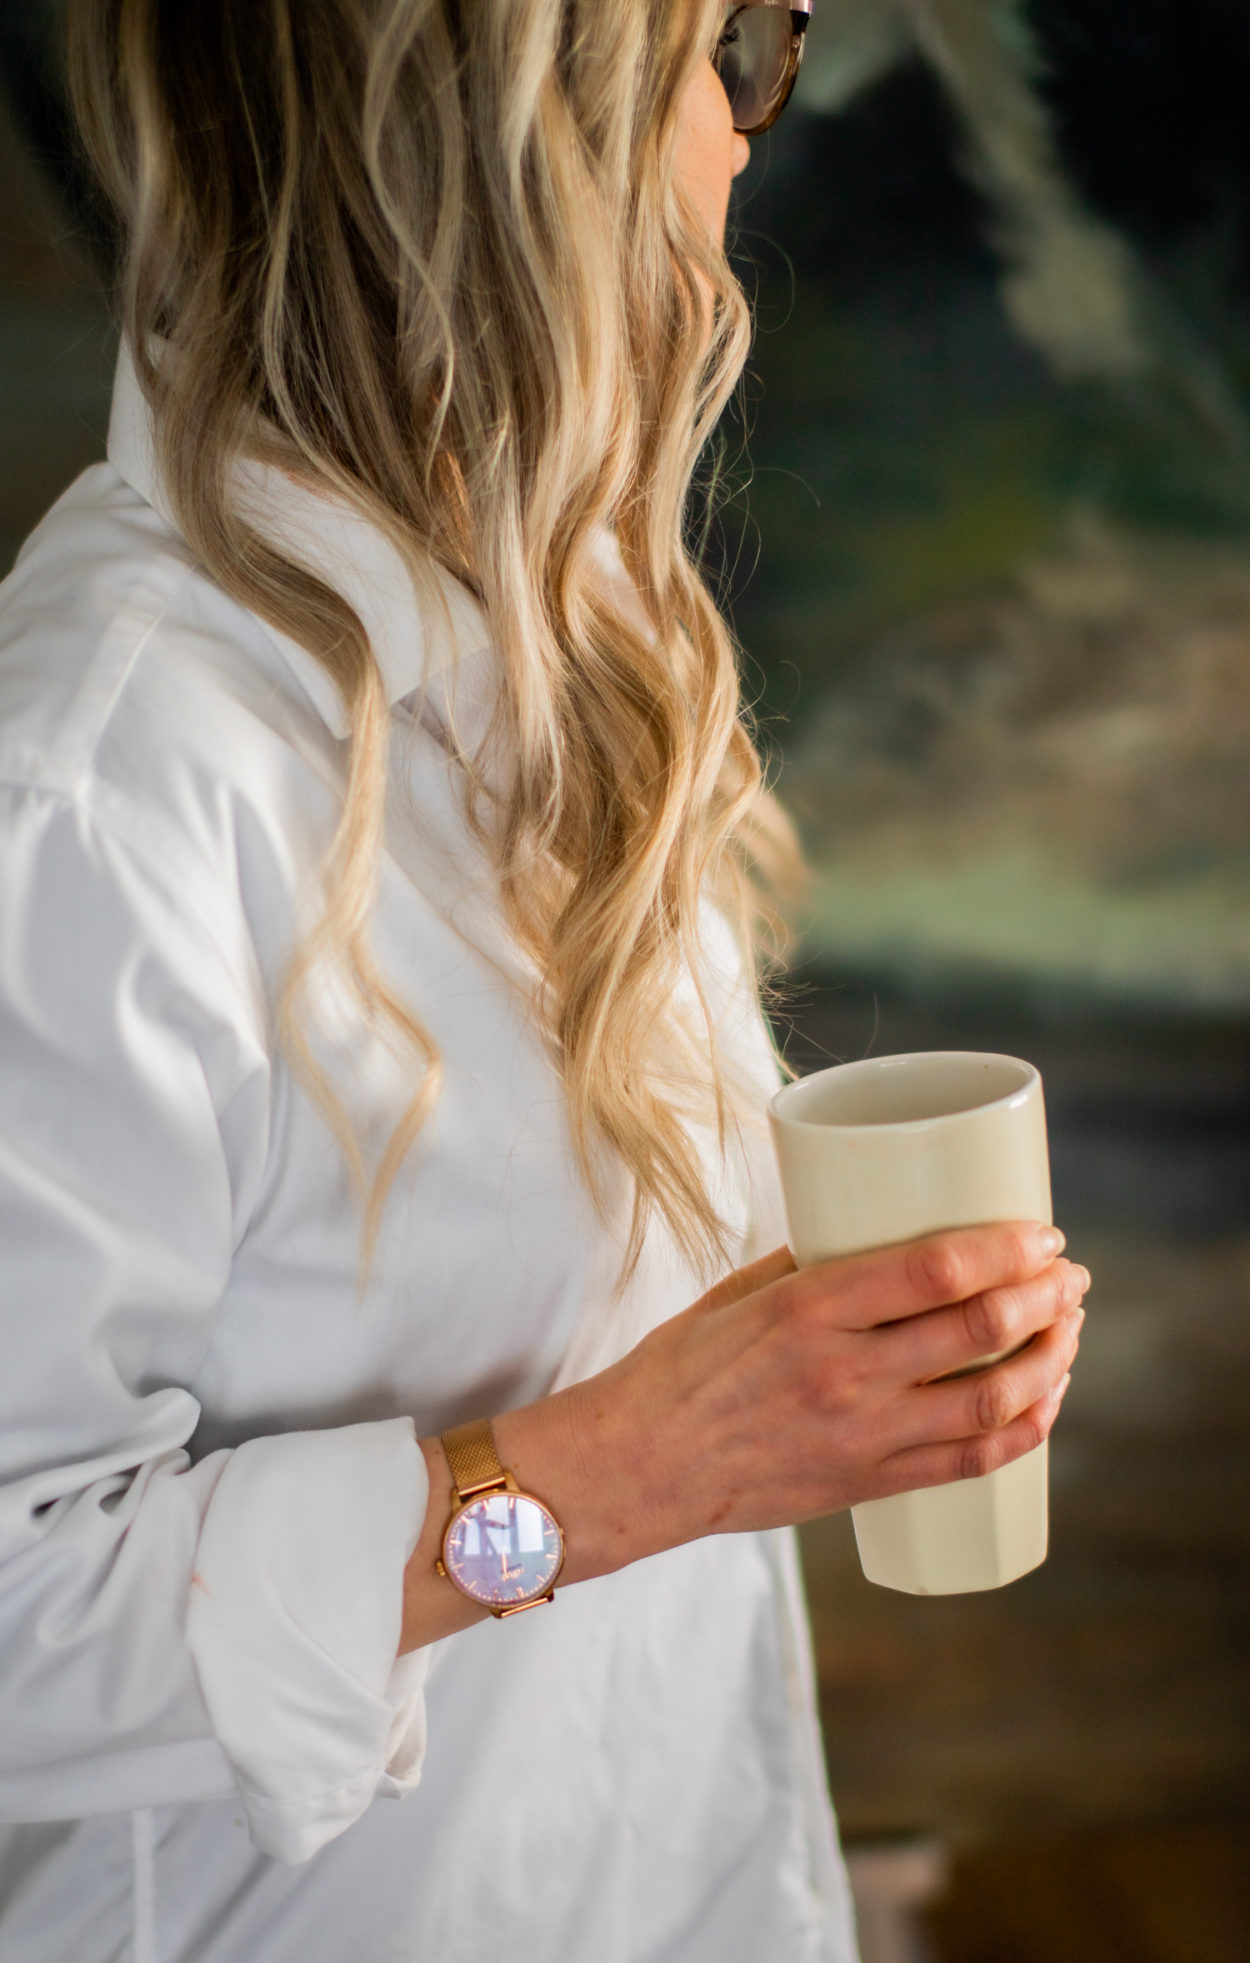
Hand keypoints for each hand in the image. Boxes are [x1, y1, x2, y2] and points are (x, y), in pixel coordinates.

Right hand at [401, 1221, 1085, 1650]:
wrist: (637, 1466)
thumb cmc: (678, 1370)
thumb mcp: (738, 1294)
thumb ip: (812, 1267)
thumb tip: (878, 1236)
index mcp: (809, 1309)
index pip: (935, 1270)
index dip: (1006, 1248)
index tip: (1042, 1233)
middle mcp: (843, 1372)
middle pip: (980, 1329)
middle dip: (1044, 1296)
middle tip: (1068, 1275)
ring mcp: (860, 1435)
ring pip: (991, 1398)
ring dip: (1049, 1360)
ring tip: (1069, 1330)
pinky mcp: (865, 1484)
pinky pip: (967, 1462)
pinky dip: (1022, 1431)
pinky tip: (1045, 1404)